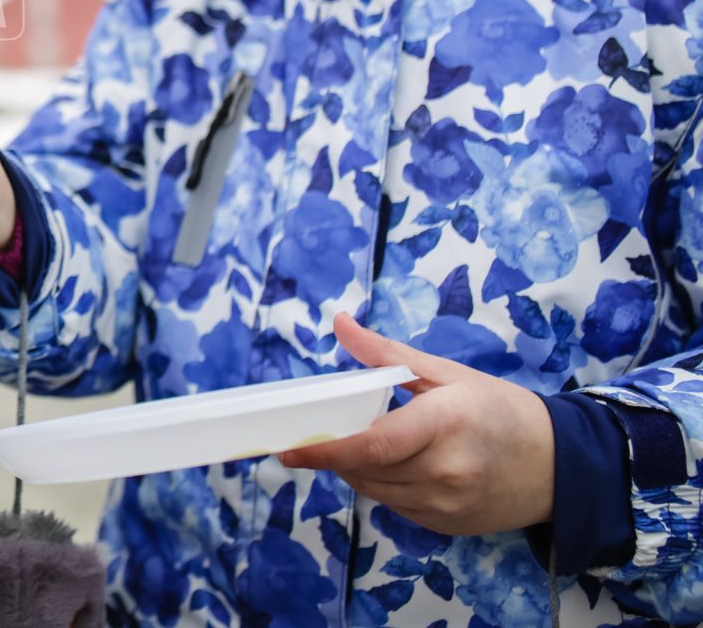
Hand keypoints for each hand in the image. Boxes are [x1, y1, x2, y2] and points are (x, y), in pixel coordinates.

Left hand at [278, 313, 554, 535]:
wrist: (560, 465)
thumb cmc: (500, 409)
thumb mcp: (445, 373)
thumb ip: (385, 353)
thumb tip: (339, 323)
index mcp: (444, 424)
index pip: (372, 446)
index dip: (326, 450)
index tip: (289, 449)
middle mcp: (445, 471)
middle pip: (366, 470)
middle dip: (338, 453)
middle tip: (323, 433)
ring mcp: (447, 505)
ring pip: (376, 491)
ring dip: (358, 470)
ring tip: (362, 444)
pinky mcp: (448, 527)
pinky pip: (396, 507)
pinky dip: (383, 486)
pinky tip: (394, 466)